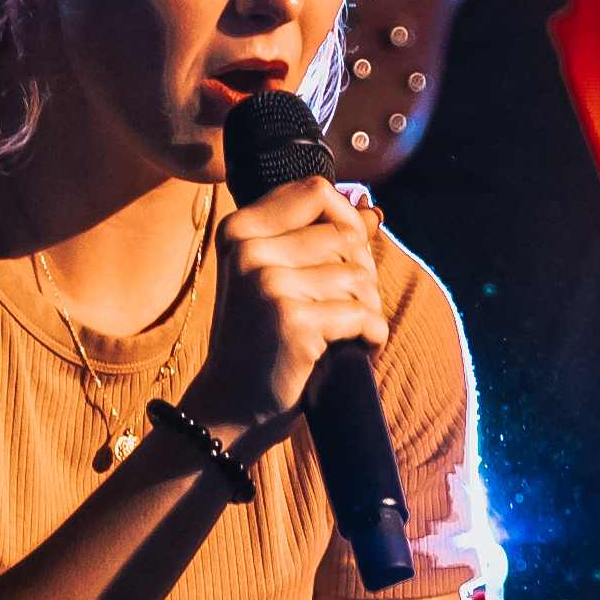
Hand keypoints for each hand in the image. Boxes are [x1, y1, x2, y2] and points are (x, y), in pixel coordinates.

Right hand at [196, 176, 387, 445]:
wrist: (229, 408)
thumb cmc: (258, 341)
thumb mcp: (271, 278)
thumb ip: (311, 238)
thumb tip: (370, 209)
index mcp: (239, 229)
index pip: (317, 191)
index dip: (346, 221)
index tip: (343, 259)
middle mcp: (249, 250)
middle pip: (345, 236)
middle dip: (360, 274)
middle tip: (343, 309)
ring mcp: (268, 284)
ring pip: (358, 276)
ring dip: (365, 309)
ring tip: (342, 334)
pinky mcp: (294, 321)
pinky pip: (363, 316)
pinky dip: (370, 338)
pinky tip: (351, 351)